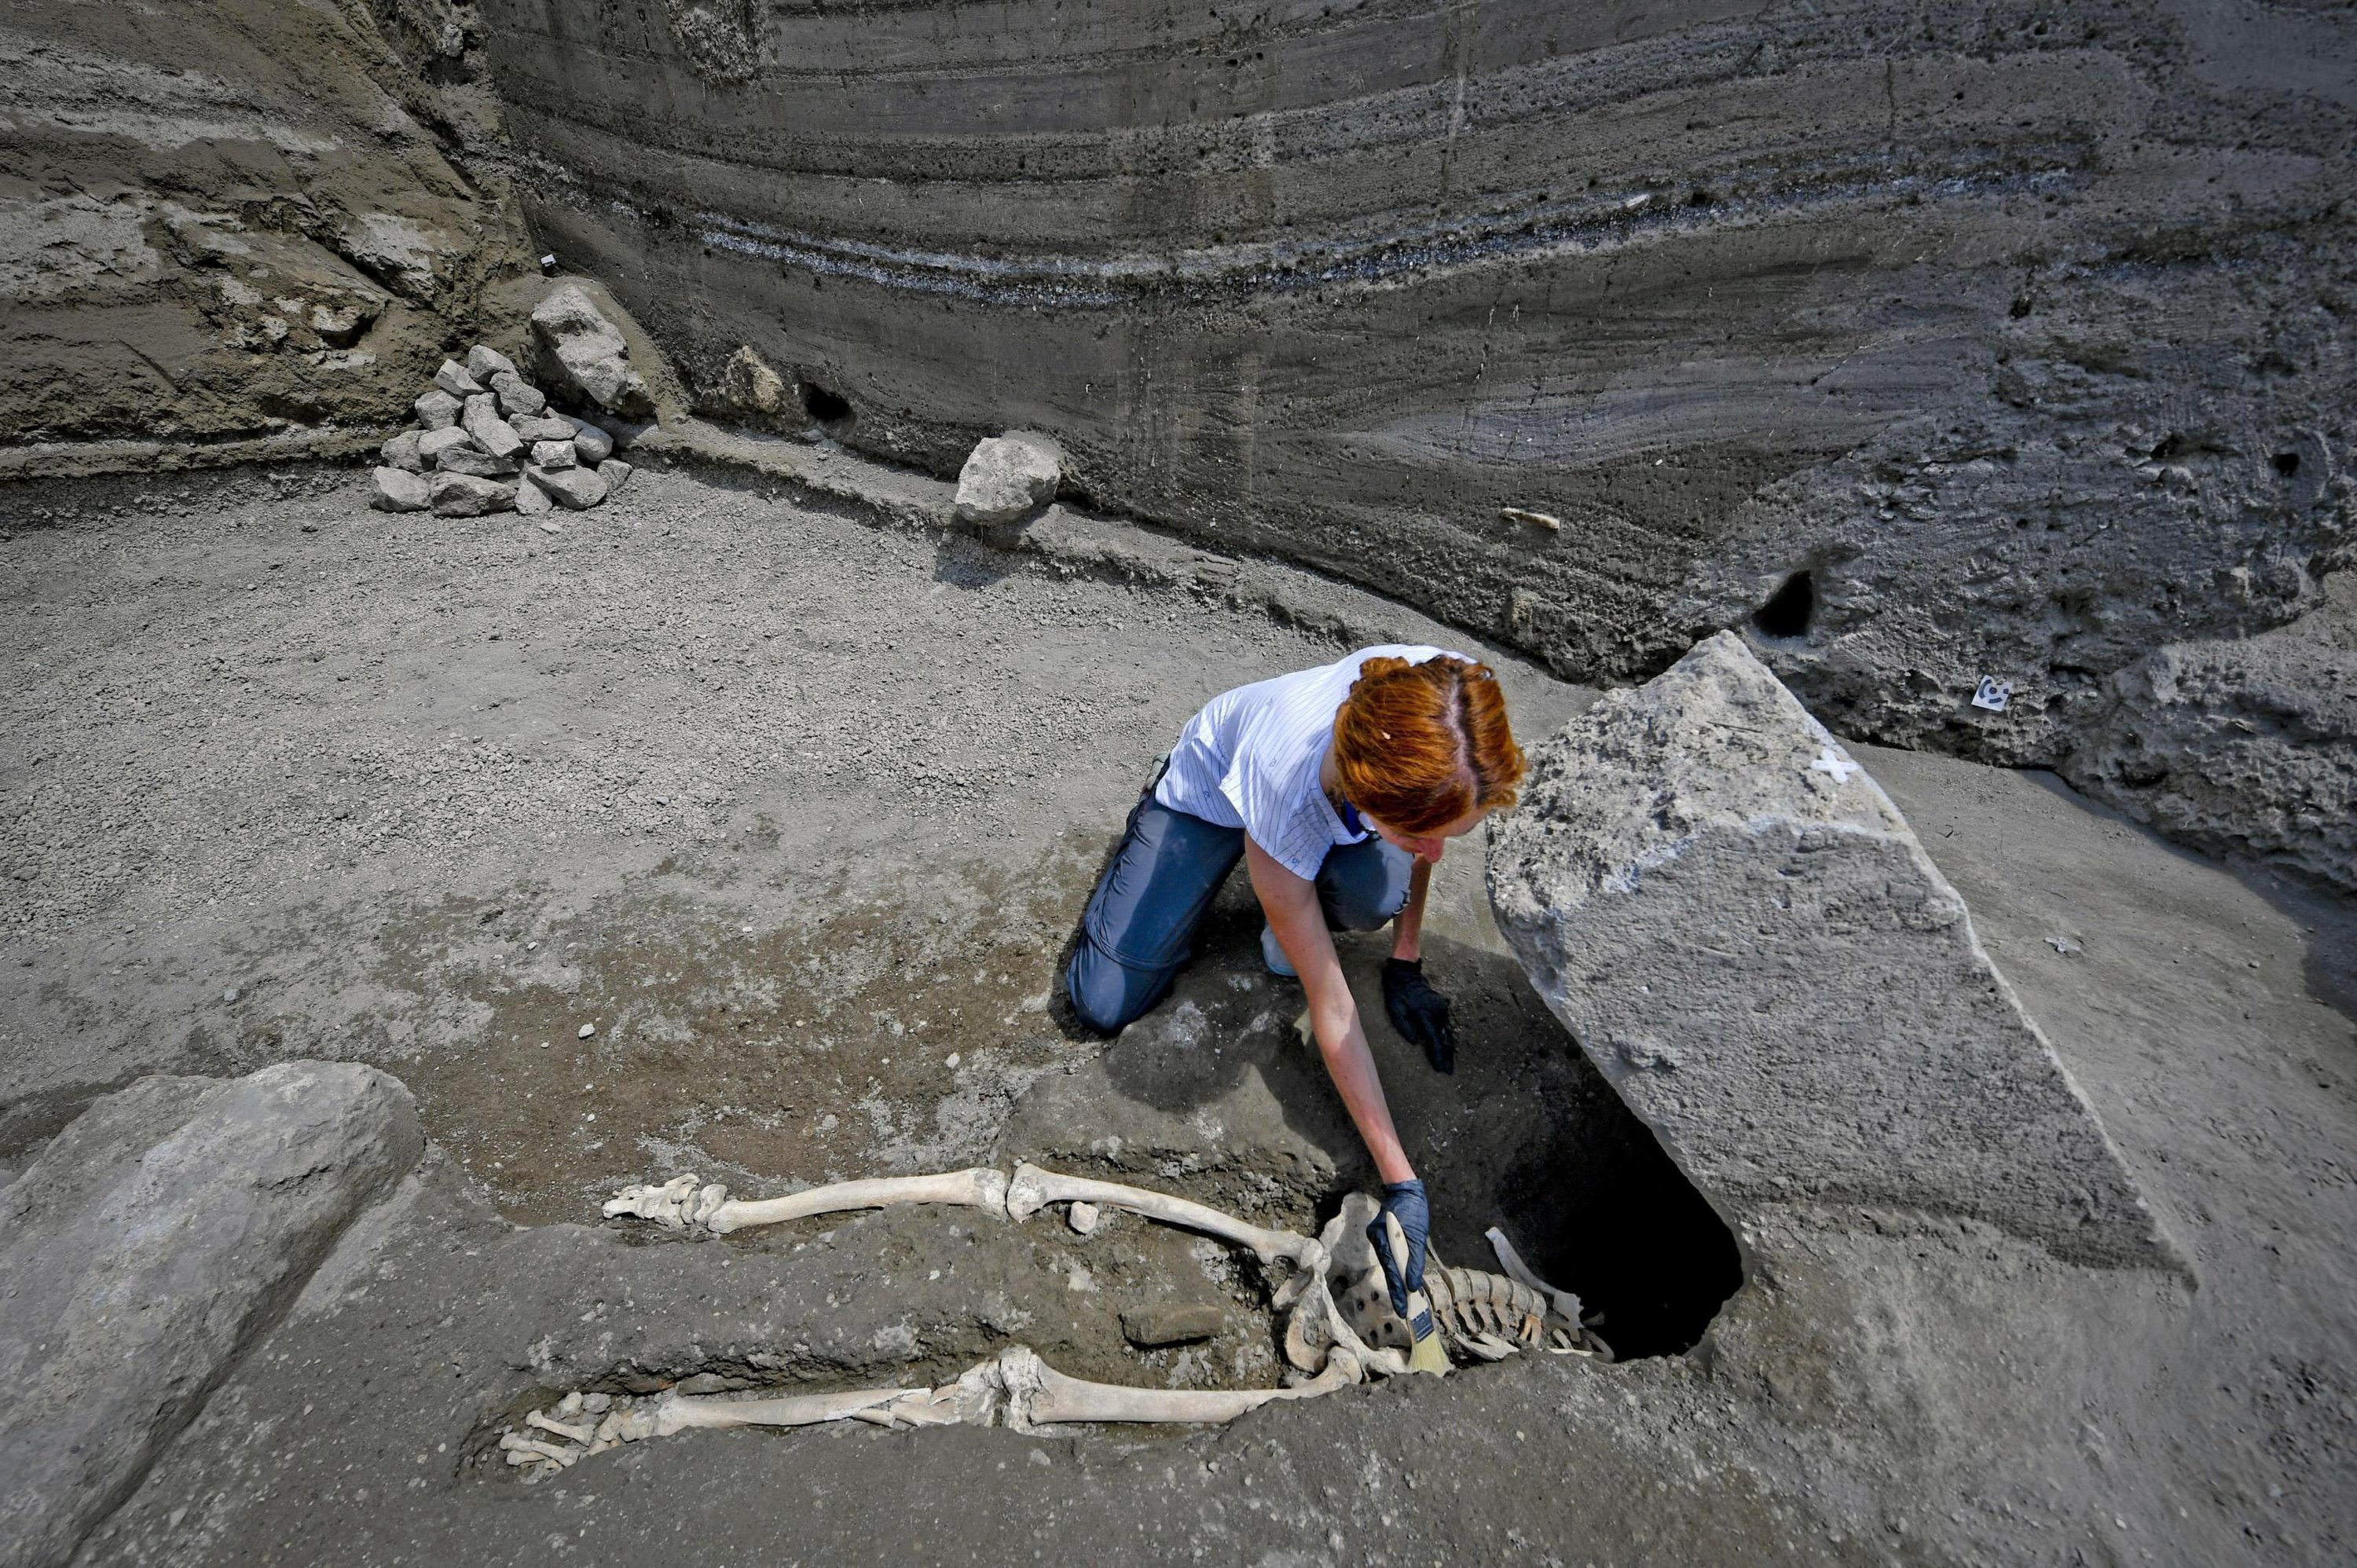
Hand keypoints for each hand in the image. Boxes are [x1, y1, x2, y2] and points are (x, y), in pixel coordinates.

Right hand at [1368, 1178, 1428, 1317]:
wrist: (1404, 1189)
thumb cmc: (1413, 1210)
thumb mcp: (1418, 1236)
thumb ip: (1415, 1260)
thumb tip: (1413, 1284)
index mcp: (1385, 1239)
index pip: (1392, 1271)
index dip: (1398, 1291)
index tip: (1402, 1308)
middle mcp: (1377, 1240)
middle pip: (1388, 1270)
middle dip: (1396, 1291)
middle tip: (1403, 1311)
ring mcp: (1376, 1238)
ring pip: (1388, 1264)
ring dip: (1396, 1280)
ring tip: (1404, 1300)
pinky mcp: (1379, 1236)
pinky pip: (1388, 1256)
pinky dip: (1395, 1268)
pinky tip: (1401, 1280)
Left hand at [1382, 958, 1456, 1073]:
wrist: (1406, 973)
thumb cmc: (1398, 991)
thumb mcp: (1395, 1008)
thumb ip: (1405, 1026)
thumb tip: (1415, 1042)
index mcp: (1426, 1013)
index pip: (1434, 1039)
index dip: (1438, 1055)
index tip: (1440, 1068)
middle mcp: (1438, 1011)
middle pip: (1445, 1038)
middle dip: (1447, 1056)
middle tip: (1448, 1071)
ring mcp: (1442, 1009)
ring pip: (1448, 1033)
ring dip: (1449, 1049)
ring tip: (1449, 1064)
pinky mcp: (1442, 1008)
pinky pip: (1446, 1027)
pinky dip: (1447, 1039)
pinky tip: (1448, 1049)